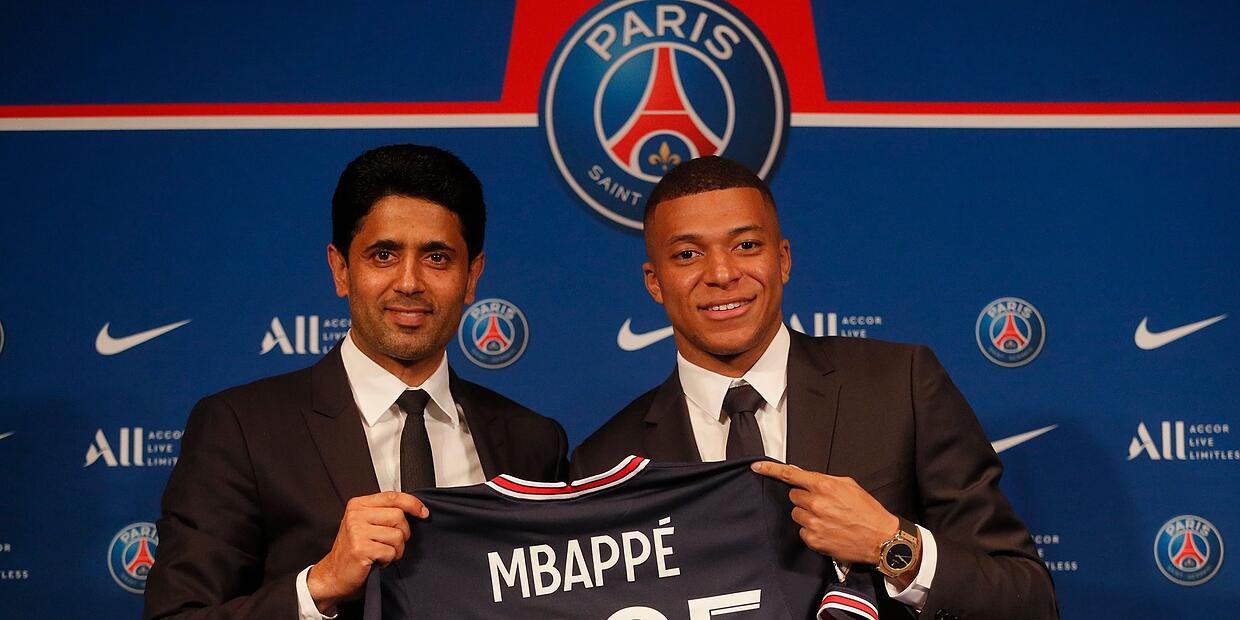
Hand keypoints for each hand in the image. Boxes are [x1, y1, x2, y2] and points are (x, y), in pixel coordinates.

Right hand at [307, 491, 427, 612]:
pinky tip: (376, 561)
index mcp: (358, 505)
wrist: (334, 575)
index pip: (393, 497)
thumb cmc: (353, 551)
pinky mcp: (360, 548)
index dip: (413, 504)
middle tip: (391, 544)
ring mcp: (357, 531)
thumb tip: (415, 509)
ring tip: (382, 553)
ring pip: (397, 535)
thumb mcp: (365, 525)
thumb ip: (383, 513)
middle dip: (403, 533)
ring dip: (396, 550)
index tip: (423, 512)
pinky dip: (388, 560)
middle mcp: (356, 515)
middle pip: (399, 516)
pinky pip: (390, 552)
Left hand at [751, 461, 897, 563]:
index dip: (770, 470)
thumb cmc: (867, 511)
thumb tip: (804, 477)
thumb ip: (824, 480)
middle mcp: (815, 504)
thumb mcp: (848, 486)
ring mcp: (813, 523)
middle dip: (804, 498)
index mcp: (824, 486)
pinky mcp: (813, 539)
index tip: (756, 466)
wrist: (881, 538)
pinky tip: (827, 530)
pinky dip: (811, 530)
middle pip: (793, 496)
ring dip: (807, 514)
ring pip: (796, 514)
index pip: (791, 475)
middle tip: (822, 504)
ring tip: (827, 519)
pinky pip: (802, 530)